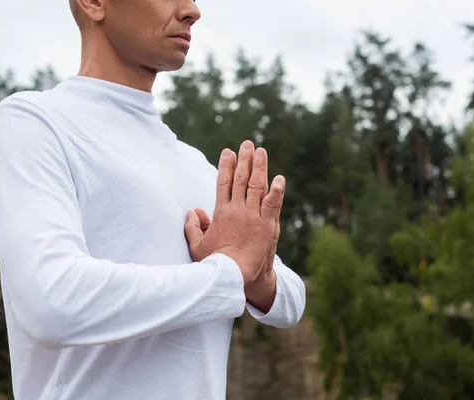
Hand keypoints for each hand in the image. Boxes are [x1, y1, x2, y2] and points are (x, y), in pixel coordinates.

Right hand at [185, 140, 284, 284]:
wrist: (232, 276)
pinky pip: (273, 204)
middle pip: (241, 179)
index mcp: (221, 212)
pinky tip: (280, 178)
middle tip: (247, 144)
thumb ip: (193, 226)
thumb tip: (193, 211)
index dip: (226, 165)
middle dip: (244, 159)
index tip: (228, 152)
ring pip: (257, 186)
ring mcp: (253, 216)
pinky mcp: (267, 226)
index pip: (223, 182)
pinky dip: (277, 191)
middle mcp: (237, 210)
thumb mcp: (197, 245)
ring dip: (260, 167)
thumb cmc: (213, 263)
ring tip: (261, 152)